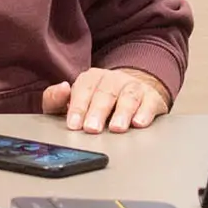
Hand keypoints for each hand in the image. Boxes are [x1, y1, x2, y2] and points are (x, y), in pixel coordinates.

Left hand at [41, 67, 170, 134]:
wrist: (133, 91)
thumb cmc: (97, 102)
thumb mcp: (72, 101)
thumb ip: (56, 99)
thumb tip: (61, 89)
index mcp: (91, 78)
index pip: (83, 89)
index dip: (78, 107)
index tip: (74, 124)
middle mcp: (113, 80)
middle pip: (105, 93)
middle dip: (98, 111)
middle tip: (92, 128)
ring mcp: (133, 87)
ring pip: (128, 96)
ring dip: (122, 112)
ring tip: (117, 128)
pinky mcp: (152, 97)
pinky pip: (150, 102)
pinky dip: (145, 112)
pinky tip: (139, 123)